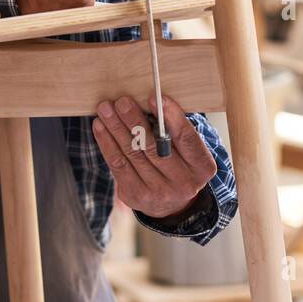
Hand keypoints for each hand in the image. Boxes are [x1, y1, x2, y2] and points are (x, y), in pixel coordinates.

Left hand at [91, 94, 216, 218]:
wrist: (172, 203)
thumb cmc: (180, 163)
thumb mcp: (189, 150)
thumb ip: (175, 130)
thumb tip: (149, 101)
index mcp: (202, 167)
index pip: (187, 138)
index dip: (171, 117)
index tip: (154, 98)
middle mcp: (183, 183)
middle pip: (155, 146)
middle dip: (135, 120)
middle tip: (122, 101)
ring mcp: (159, 192)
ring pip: (133, 154)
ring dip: (116, 128)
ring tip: (105, 108)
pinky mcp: (135, 196)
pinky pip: (118, 165)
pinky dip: (107, 143)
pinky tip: (100, 126)